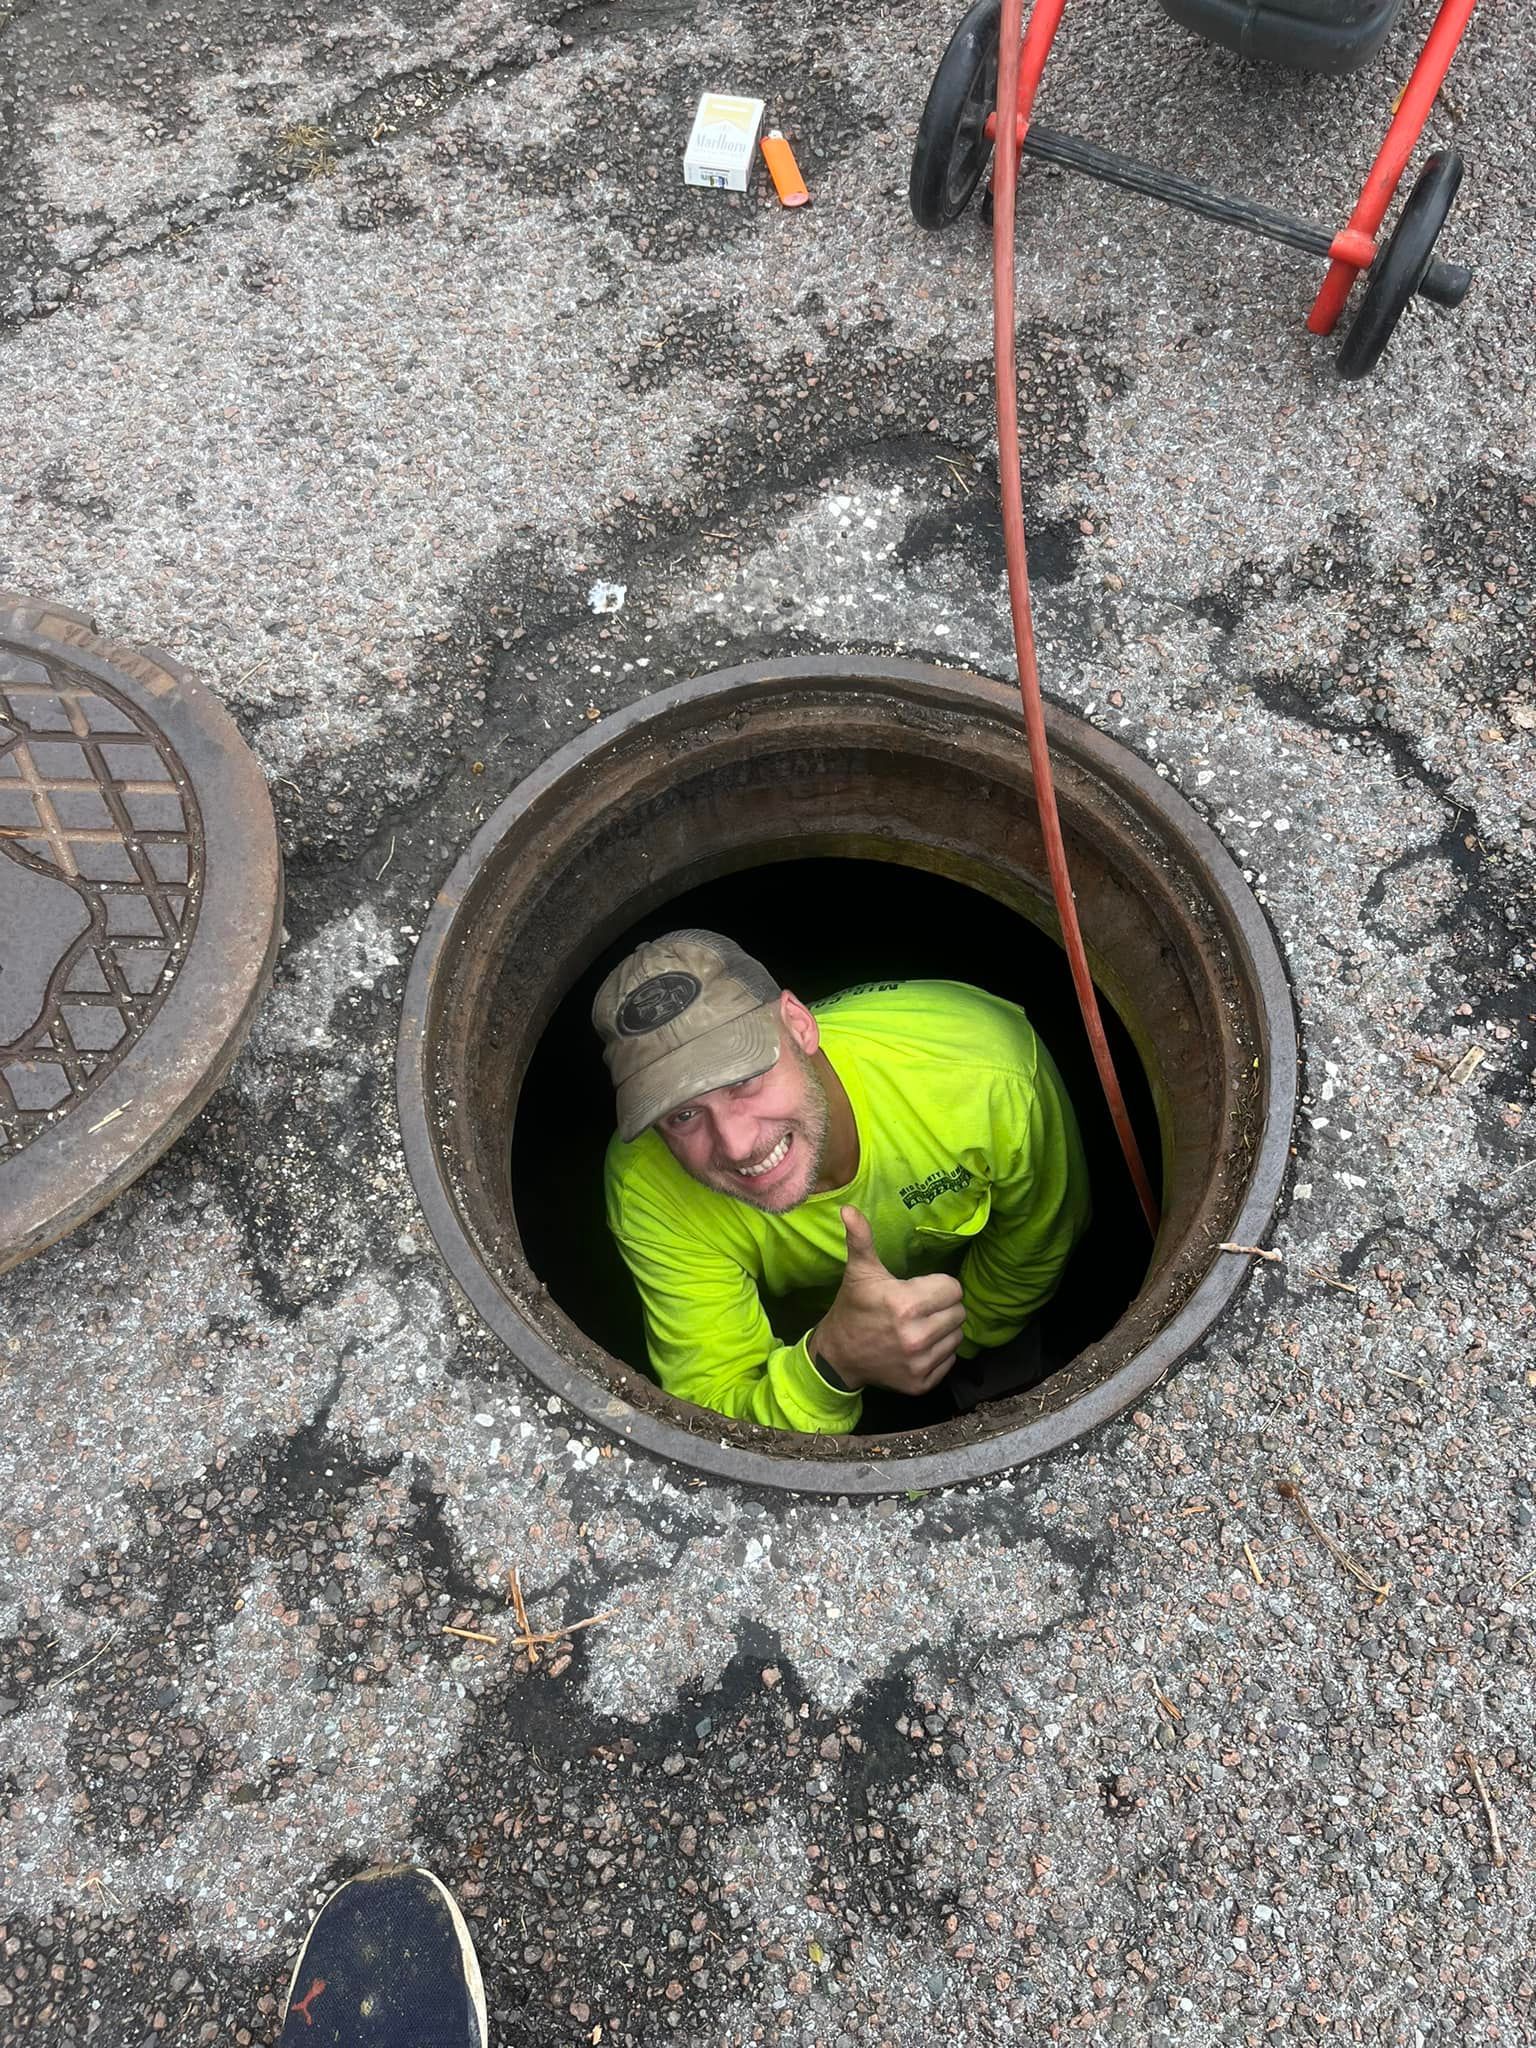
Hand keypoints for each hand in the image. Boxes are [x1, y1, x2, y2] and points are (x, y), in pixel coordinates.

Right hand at [813, 1206, 965, 1396]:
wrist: (838, 1356)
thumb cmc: (854, 1308)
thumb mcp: (859, 1272)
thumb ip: (861, 1239)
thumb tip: (848, 1209)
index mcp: (905, 1304)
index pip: (953, 1289)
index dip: (938, 1286)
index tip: (919, 1290)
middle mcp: (916, 1336)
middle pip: (959, 1313)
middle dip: (942, 1307)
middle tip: (919, 1309)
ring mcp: (919, 1363)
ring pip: (957, 1337)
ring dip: (943, 1330)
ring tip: (919, 1327)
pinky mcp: (921, 1383)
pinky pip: (950, 1360)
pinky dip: (939, 1353)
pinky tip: (917, 1348)